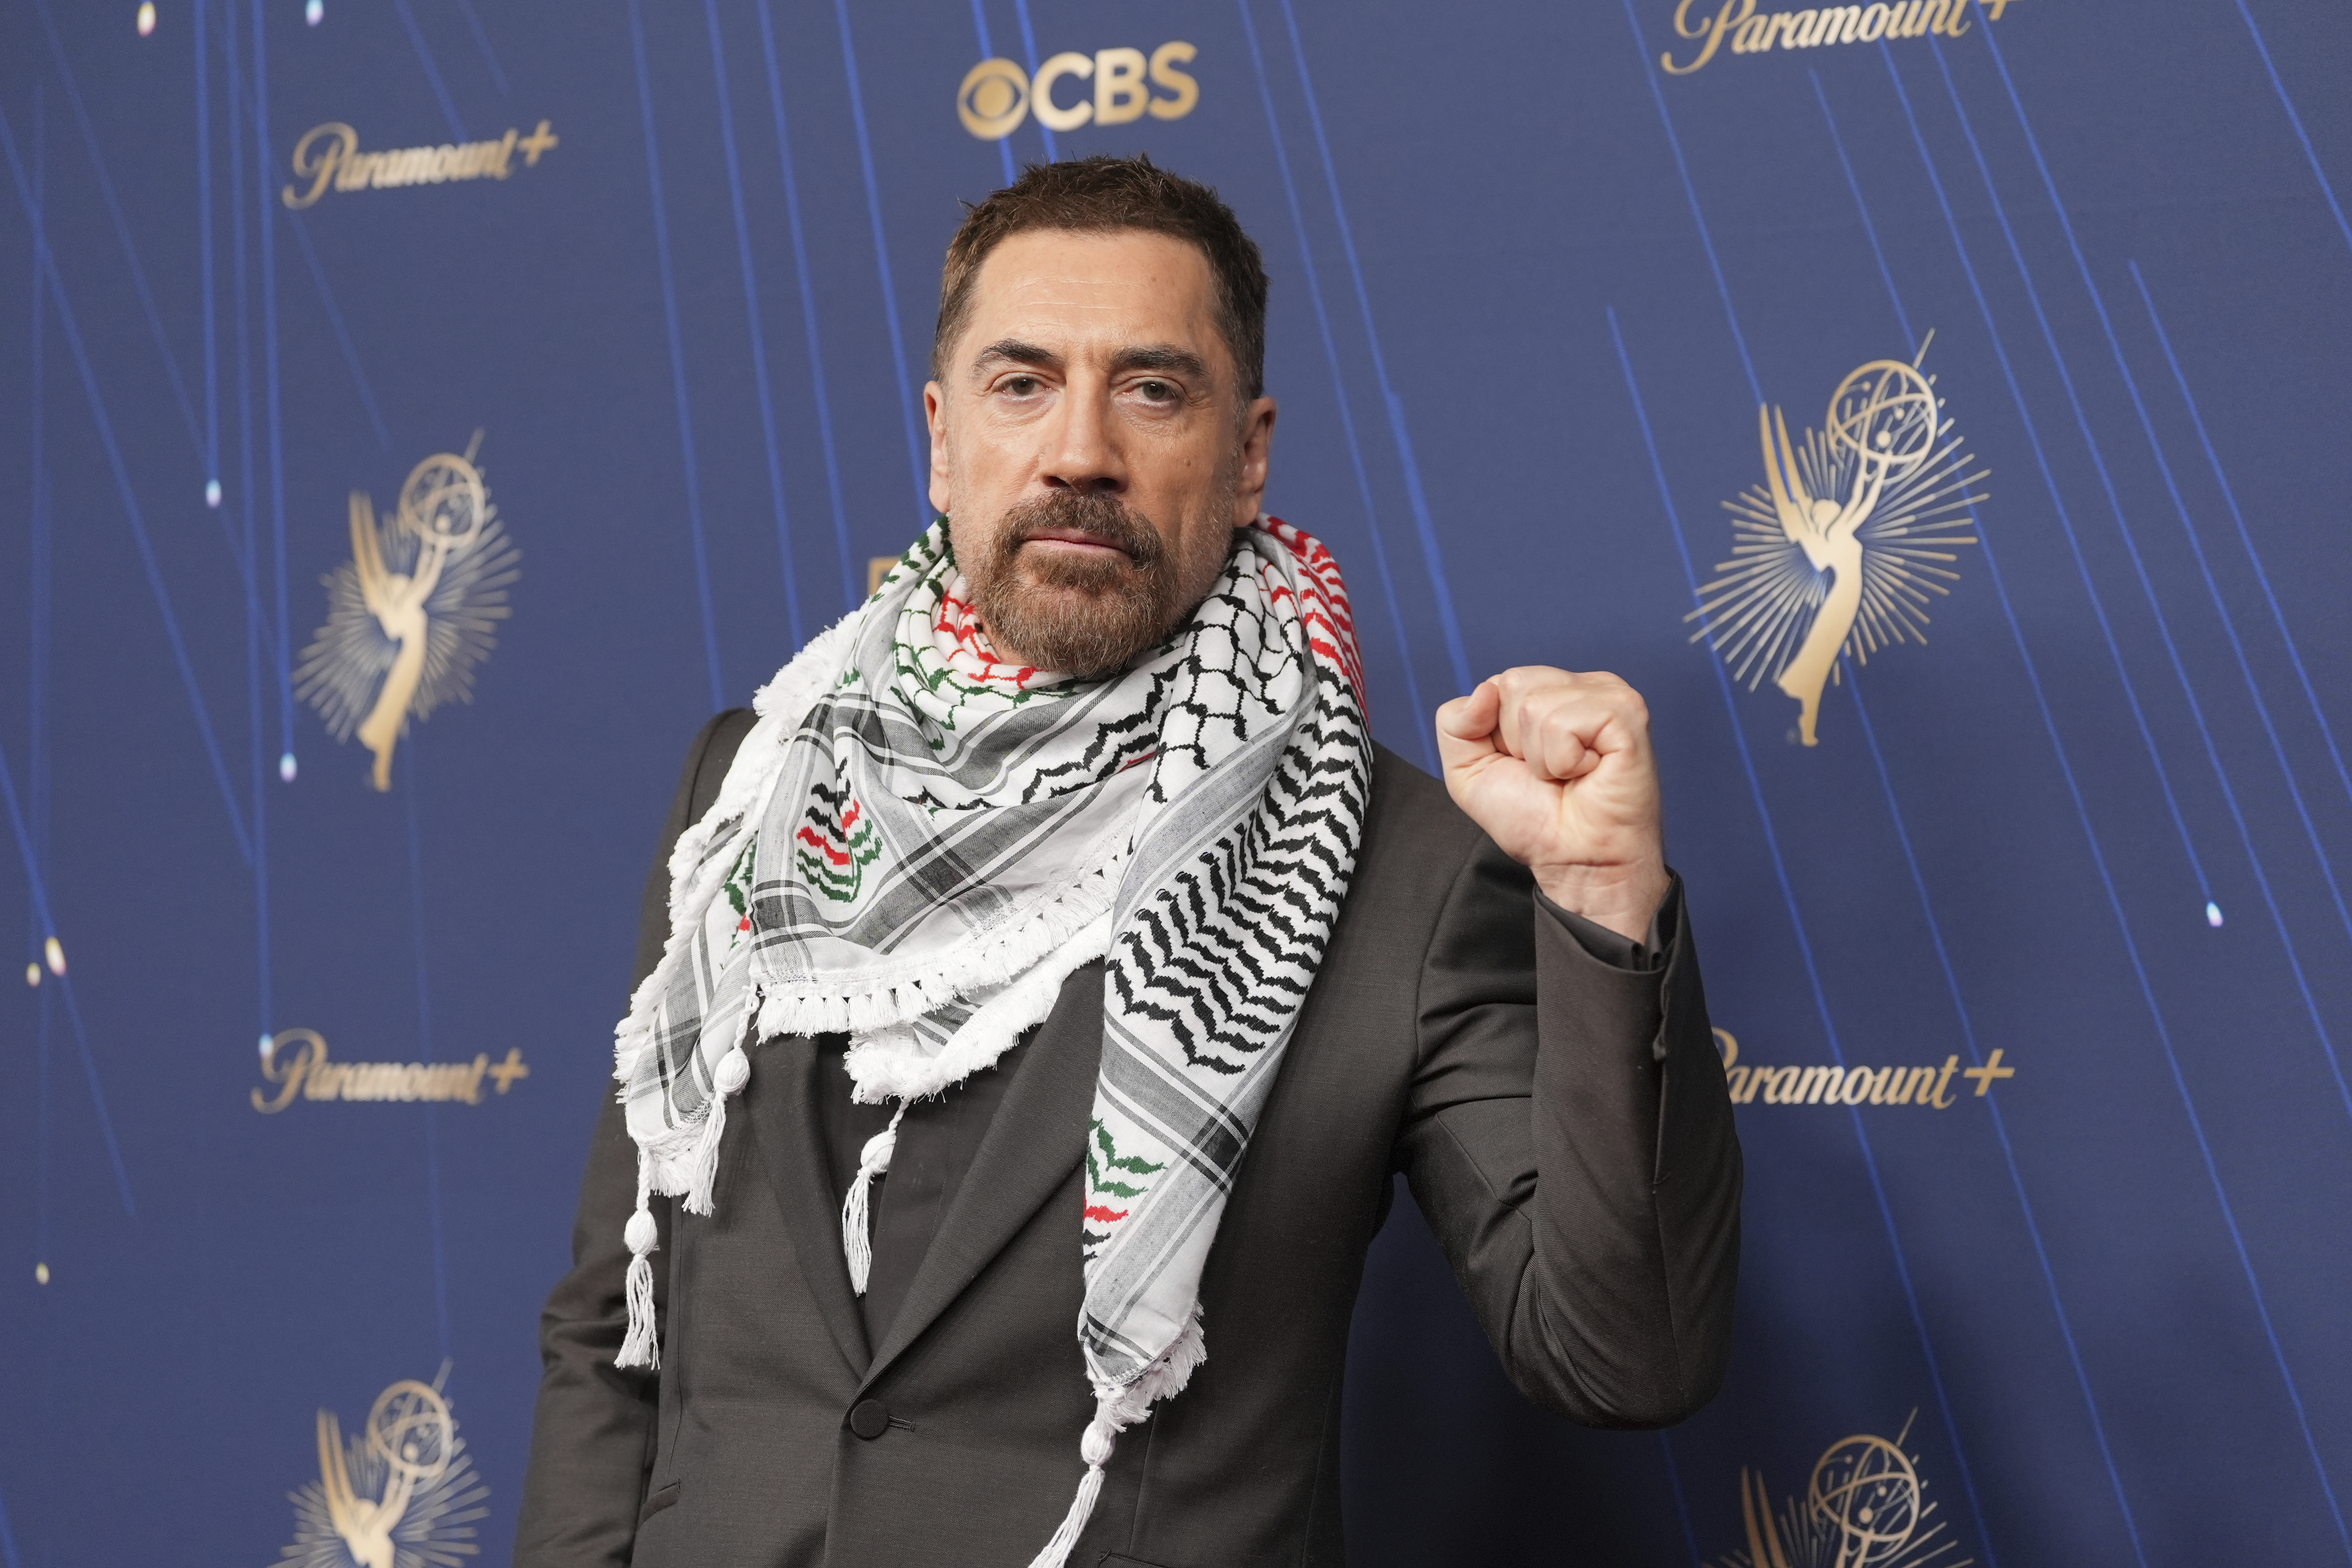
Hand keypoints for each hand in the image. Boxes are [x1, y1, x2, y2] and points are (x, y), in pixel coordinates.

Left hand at [1434, 667, 1669, 941]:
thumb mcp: (1468, 771)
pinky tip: (1586, 773)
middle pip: (1512, 683)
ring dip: (1541, 757)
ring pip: (1534, 705)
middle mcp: (1582, 686)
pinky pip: (1562, 723)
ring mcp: (1608, 695)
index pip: (1498, 682)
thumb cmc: (1535, 820)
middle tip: (1549, 773)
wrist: (1575, 861)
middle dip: (1516, 741)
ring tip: (1567, 776)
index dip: (1496, 733)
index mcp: (1552, 691)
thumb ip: (1455, 723)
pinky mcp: (1626, 714)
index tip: (1525, 765)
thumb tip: (1485, 689)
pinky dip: (1563, 760)